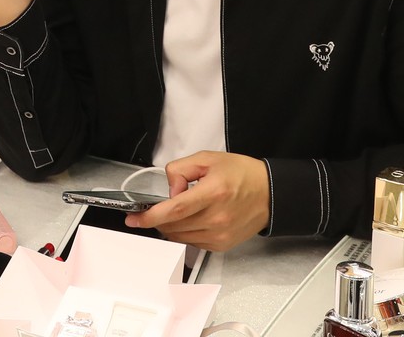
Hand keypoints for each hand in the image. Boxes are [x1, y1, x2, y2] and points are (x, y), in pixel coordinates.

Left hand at [128, 152, 269, 251]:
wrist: (268, 194)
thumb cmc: (241, 174)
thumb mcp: (208, 159)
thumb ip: (181, 170)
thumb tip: (170, 190)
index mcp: (213, 193)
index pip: (174, 210)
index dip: (150, 216)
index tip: (134, 218)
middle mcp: (216, 218)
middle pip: (173, 225)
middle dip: (158, 218)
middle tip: (154, 208)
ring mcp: (220, 235)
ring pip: (180, 236)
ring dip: (170, 226)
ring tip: (179, 210)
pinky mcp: (221, 245)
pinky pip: (192, 242)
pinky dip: (184, 232)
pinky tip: (191, 219)